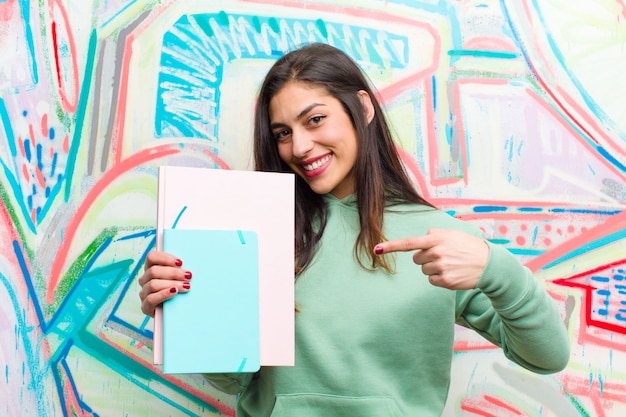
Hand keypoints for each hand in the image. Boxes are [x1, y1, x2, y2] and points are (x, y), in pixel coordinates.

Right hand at [138, 250, 191, 316]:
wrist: (175, 313)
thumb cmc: (179, 292)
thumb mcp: (179, 278)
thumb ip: (179, 270)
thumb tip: (187, 266)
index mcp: (150, 268)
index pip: (151, 257)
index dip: (165, 258)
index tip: (181, 262)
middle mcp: (144, 280)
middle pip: (153, 271)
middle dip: (173, 273)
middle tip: (188, 276)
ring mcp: (144, 293)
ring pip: (153, 284)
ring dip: (171, 284)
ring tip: (186, 286)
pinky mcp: (145, 307)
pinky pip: (151, 299)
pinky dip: (164, 294)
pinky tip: (174, 292)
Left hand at [374, 228, 488, 289]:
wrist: (489, 264)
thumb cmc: (469, 247)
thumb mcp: (453, 234)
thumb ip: (435, 234)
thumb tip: (422, 239)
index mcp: (437, 239)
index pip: (409, 243)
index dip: (391, 246)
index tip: (376, 249)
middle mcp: (436, 253)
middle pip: (417, 259)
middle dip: (426, 258)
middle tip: (444, 256)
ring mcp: (441, 268)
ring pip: (424, 270)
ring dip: (434, 268)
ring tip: (451, 264)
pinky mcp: (445, 281)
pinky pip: (432, 280)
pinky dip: (439, 278)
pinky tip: (452, 273)